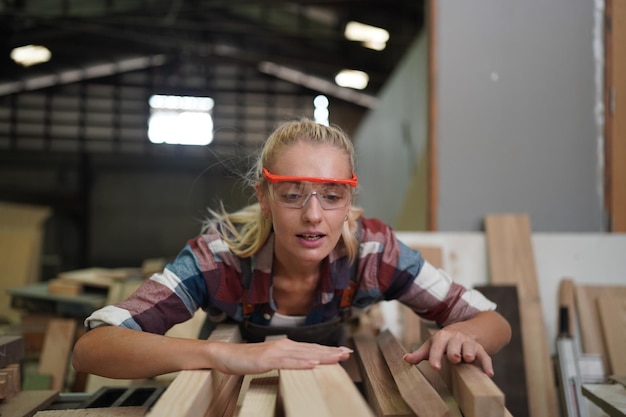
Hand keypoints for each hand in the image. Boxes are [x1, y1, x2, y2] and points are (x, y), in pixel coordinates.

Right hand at [209, 338, 352, 374]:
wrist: (226, 355)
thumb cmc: (247, 358)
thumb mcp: (271, 360)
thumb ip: (287, 360)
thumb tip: (303, 362)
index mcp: (286, 346)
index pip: (312, 349)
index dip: (329, 350)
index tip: (344, 352)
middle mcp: (284, 346)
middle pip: (312, 349)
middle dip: (331, 352)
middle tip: (348, 353)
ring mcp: (276, 352)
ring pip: (304, 354)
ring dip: (322, 356)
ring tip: (337, 357)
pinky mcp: (267, 360)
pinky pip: (288, 362)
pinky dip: (301, 363)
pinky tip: (313, 364)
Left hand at [402, 327, 493, 376]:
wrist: (465, 330)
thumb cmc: (444, 342)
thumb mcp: (431, 345)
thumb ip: (420, 354)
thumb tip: (405, 359)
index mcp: (442, 337)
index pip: (438, 346)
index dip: (436, 356)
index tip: (435, 367)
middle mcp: (456, 338)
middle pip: (455, 345)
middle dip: (455, 351)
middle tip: (454, 358)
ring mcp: (468, 343)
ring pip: (470, 348)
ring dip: (470, 353)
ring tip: (468, 359)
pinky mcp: (479, 349)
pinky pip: (485, 356)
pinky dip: (487, 364)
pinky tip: (489, 374)